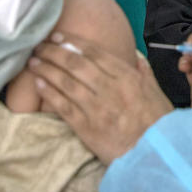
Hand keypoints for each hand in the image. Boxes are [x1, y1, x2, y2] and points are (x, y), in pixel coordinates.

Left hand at [26, 38, 173, 164]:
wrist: (155, 155)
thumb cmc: (158, 124)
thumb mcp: (157, 92)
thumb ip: (144, 72)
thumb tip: (134, 57)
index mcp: (127, 77)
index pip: (95, 53)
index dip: (73, 43)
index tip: (57, 36)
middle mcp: (110, 88)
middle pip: (75, 64)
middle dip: (54, 52)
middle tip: (39, 44)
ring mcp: (96, 108)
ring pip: (66, 82)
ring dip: (47, 69)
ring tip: (33, 61)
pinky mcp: (86, 128)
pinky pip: (63, 106)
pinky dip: (49, 93)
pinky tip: (39, 84)